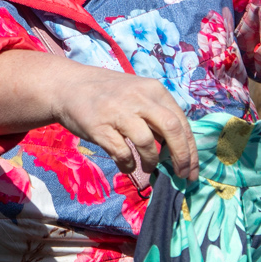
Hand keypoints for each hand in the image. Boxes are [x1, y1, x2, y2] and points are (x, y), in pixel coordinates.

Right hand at [53, 63, 200, 183]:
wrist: (68, 86)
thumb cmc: (109, 94)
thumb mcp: (138, 94)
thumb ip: (158, 115)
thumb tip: (179, 148)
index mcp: (154, 90)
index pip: (181, 122)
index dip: (190, 150)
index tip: (192, 170)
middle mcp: (139, 98)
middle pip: (172, 129)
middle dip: (182, 157)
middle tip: (181, 176)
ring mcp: (119, 111)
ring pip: (147, 143)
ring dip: (152, 162)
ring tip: (149, 168)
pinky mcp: (100, 127)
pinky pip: (122, 153)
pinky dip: (128, 165)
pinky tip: (127, 167)